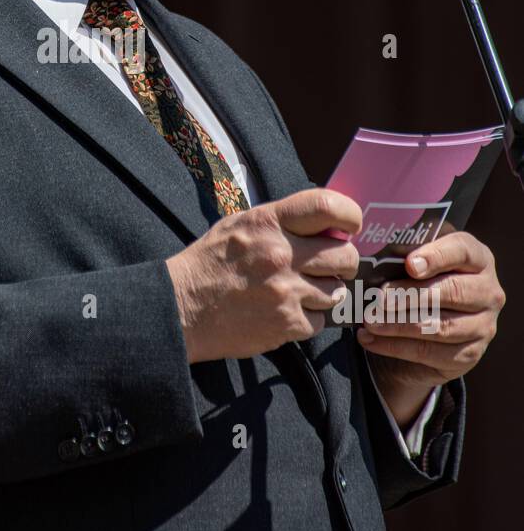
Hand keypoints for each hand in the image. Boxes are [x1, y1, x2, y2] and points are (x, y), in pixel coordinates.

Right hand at [166, 188, 361, 363]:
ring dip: (324, 292)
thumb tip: (326, 226)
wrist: (181, 308)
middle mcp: (280, 254)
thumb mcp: (239, 225)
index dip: (349, 216)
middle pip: (346, 256)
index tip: (349, 227)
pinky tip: (286, 311)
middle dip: (343, 262)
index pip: (327, 207)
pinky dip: (309, 318)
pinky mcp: (286, 323)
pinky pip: (321, 320)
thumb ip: (282, 221)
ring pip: (336, 290)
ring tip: (298, 290)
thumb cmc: (211, 263)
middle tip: (328, 266)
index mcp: (268, 222)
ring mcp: (285, 291)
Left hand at [356, 232, 505, 406]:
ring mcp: (483, 326)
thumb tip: (374, 255)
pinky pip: (431, 352)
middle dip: (411, 295)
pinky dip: (396, 347)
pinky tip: (371, 339)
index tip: (410, 264)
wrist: (425, 329)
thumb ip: (406, 256)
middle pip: (452, 291)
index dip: (436, 256)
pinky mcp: (469, 354)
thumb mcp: (416, 264)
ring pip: (441, 326)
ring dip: (399, 324)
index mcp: (478, 259)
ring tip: (371, 321)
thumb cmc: (418, 283)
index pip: (463, 251)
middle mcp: (488, 292)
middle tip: (380, 298)